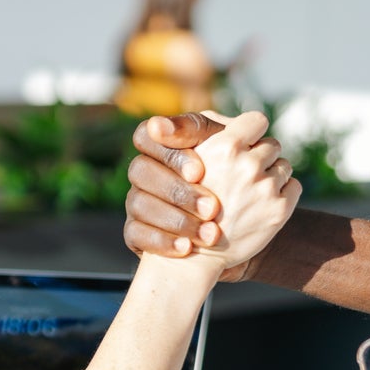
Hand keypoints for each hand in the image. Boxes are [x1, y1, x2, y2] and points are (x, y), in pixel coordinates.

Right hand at [124, 114, 252, 276]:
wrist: (234, 228)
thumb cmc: (232, 176)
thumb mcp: (231, 149)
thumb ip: (225, 130)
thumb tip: (225, 122)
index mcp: (160, 144)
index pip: (146, 136)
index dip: (172, 153)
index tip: (200, 172)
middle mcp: (143, 169)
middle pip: (141, 170)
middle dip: (179, 191)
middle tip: (213, 208)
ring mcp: (136, 201)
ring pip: (138, 203)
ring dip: (176, 219)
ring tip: (210, 234)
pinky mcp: (135, 231)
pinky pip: (135, 234)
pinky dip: (162, 241)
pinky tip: (187, 247)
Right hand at [184, 111, 299, 271]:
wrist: (195, 252)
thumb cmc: (189, 200)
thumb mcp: (191, 159)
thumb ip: (211, 132)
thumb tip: (239, 118)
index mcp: (224, 146)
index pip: (257, 120)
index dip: (252, 131)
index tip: (245, 143)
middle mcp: (246, 165)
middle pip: (272, 145)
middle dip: (261, 157)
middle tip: (244, 175)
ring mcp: (265, 188)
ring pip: (284, 166)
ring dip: (272, 176)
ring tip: (250, 193)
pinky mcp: (279, 210)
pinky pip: (295, 187)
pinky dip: (283, 193)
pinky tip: (261, 205)